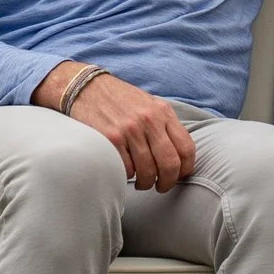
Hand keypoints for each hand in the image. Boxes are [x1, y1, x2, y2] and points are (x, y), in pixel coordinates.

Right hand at [34, 62, 195, 190]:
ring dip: (146, 183)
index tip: (179, 176)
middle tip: (161, 186)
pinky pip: (126, 169)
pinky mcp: (111, 139)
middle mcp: (149, 120)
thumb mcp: (149, 104)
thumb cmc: (120, 100)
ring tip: (141, 182)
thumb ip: (165, 126)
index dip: (186, 169)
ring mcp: (130, 130)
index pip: (186, 148)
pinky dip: (127, 175)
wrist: (86, 87)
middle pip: (170, 164)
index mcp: (163, 112)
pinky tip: (125, 170)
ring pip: (148, 171)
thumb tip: (179, 157)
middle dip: (168, 183)